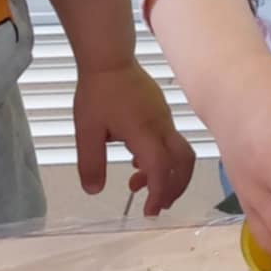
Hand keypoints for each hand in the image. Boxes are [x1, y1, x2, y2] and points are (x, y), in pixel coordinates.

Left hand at [74, 62, 195, 214]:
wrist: (109, 60)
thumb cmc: (97, 93)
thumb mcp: (86, 131)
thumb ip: (90, 163)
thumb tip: (94, 191)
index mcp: (144, 132)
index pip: (161, 168)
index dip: (159, 193)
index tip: (149, 211)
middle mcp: (161, 126)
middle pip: (184, 162)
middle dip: (174, 188)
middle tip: (157, 206)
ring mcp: (164, 118)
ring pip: (178, 152)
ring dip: (165, 174)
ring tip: (137, 186)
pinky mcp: (161, 113)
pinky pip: (170, 141)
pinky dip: (160, 159)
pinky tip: (136, 162)